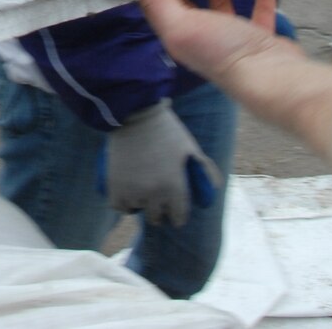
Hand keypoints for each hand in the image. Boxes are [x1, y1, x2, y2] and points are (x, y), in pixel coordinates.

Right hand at [102, 98, 222, 226]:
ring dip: (140, 205)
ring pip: (137, 211)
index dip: (178, 216)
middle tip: (158, 204)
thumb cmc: (166, 129)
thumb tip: (216, 186)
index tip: (175, 214)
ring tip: (141, 197)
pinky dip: (123, 204)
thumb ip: (205, 168)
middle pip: (157, 218)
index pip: (178, 216)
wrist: (134, 114)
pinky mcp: (114, 184)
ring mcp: (132, 190)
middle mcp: (154, 193)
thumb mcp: (190, 148)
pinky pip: (119, 206)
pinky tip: (126, 198)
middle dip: (159, 212)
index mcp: (175, 187)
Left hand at [125, 0, 299, 84]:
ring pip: (223, 4)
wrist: (274, 77)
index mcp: (179, 35)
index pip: (157, 7)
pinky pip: (258, 6)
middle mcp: (202, 36)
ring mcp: (232, 37)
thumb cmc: (224, 51)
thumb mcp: (182, 22)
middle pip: (189, 3)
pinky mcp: (258, 35)